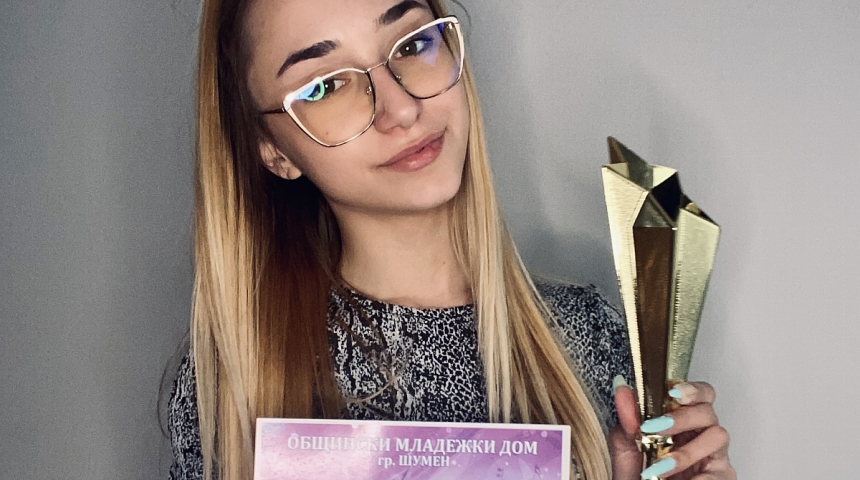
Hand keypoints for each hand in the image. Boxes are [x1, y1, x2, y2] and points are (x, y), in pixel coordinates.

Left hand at [608, 378, 735, 479]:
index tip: (673, 392)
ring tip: (659, 467)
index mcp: (683, 420)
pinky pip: (719, 472)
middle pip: (707, 412)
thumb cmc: (639, 474)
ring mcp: (715, 456)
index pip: (700, 394)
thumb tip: (623, 391)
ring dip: (686, 452)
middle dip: (680, 418)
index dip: (691, 389)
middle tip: (653, 429)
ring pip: (718, 436)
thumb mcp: (627, 448)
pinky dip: (696, 477)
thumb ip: (628, 421)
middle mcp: (702, 434)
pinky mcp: (723, 477)